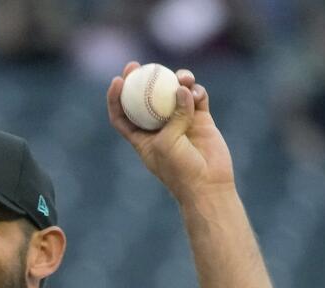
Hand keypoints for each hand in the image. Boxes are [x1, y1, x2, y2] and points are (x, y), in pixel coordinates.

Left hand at [106, 62, 234, 204]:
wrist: (209, 185)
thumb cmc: (181, 171)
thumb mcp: (168, 144)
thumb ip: (174, 115)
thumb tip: (182, 88)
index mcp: (141, 138)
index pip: (122, 115)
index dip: (116, 98)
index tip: (118, 80)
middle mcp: (159, 128)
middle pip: (145, 98)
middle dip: (141, 79)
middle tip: (139, 65)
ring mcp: (180, 122)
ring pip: (174, 93)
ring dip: (176, 81)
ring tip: (183, 77)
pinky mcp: (201, 120)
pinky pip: (197, 98)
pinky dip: (196, 92)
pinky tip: (197, 92)